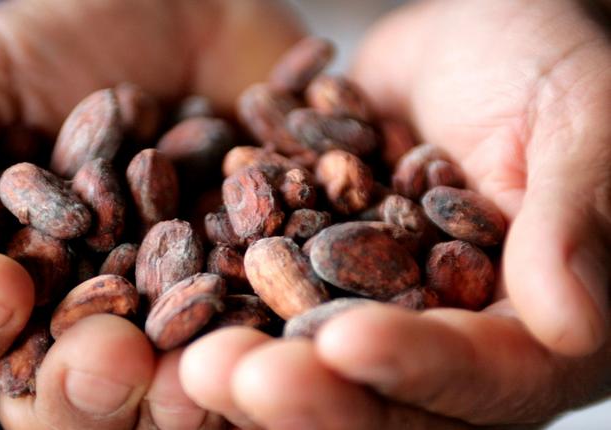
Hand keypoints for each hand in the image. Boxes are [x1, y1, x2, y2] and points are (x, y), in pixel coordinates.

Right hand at [0, 0, 303, 427]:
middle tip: (106, 354)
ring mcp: (177, 314)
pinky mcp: (256, 295)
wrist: (190, 10)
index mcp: (4, 278)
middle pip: (72, 394)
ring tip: (186, 375)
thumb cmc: (68, 41)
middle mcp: (90, 314)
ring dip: (172, 400)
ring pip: (166, 397)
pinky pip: (261, 341)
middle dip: (82, 388)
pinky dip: (261, 346)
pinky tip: (266, 335)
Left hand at [180, 0, 609, 427]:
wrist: (473, 37)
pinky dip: (213, 297)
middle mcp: (441, 338)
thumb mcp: (581, 125)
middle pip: (375, 394)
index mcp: (527, 332)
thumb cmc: (552, 70)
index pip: (477, 376)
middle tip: (227, 375)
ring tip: (185, 356)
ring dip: (244, 360)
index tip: (348, 344)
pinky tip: (156, 292)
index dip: (414, 367)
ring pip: (305, 358)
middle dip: (304, 389)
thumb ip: (574, 221)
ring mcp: (367, 305)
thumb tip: (575, 322)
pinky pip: (261, 293)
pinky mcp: (308, 266)